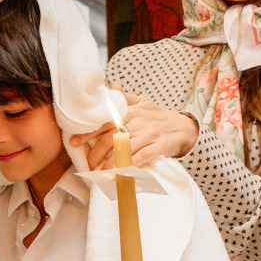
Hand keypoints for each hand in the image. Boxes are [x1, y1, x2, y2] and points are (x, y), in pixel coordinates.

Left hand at [68, 90, 199, 170]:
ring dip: (110, 163)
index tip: (74, 142)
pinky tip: (120, 174)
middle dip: (96, 154)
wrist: (186, 127)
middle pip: (111, 138)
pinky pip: (141, 157)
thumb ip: (126, 98)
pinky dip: (129, 166)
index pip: (104, 121)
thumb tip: (111, 87)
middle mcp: (138, 121)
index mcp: (130, 111)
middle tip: (89, 165)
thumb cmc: (160, 116)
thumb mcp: (143, 103)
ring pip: (124, 149)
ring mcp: (149, 134)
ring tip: (100, 172)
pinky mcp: (160, 146)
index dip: (88, 132)